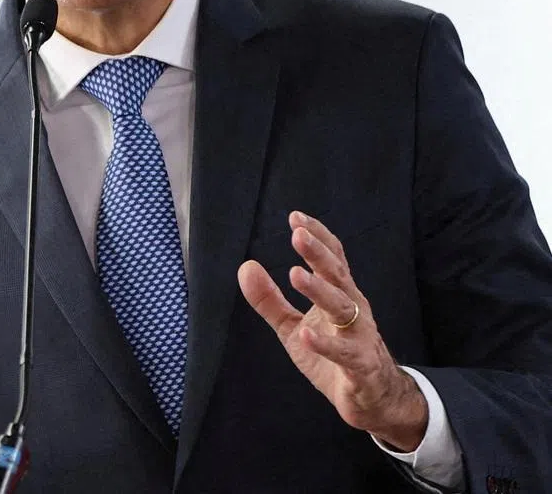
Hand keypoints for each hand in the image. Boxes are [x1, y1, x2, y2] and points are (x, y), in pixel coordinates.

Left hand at [237, 211, 427, 451]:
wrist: (374, 401)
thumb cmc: (334, 355)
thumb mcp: (293, 326)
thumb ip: (269, 299)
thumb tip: (245, 266)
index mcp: (339, 295)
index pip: (332, 258)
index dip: (317, 237)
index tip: (295, 217)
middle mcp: (353, 309)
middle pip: (336, 275)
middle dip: (318, 253)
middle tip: (298, 235)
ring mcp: (360, 337)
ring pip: (342, 308)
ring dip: (319, 290)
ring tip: (295, 274)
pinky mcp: (361, 367)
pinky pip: (344, 353)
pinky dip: (325, 344)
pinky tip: (305, 333)